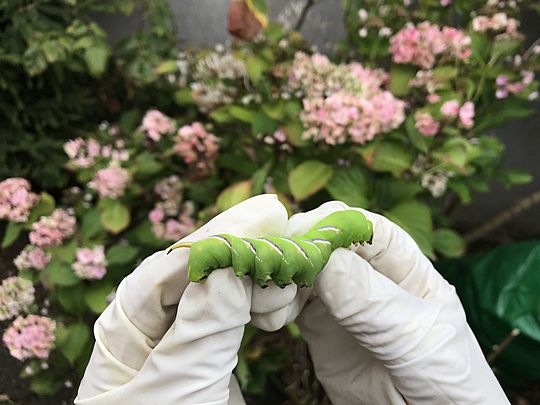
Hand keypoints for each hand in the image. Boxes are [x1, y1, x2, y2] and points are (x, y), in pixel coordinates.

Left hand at [75, 194, 288, 403]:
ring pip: (214, 290)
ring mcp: (181, 342)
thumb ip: (201, 330)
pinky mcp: (208, 357)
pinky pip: (230, 315)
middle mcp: (149, 330)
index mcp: (124, 332)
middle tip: (275, 214)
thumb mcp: (179, 391)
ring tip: (281, 243)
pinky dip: (255, 298)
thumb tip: (225, 266)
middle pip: (190, 270)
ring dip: (248, 267)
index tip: (258, 219)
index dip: (213, 239)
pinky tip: (273, 284)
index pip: (167, 268)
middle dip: (232, 242)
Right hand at [286, 201, 509, 403]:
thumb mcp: (415, 337)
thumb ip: (372, 301)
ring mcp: (340, 298)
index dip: (335, 223)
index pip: (368, 228)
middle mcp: (368, 274)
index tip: (305, 234)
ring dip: (280, 275)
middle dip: (299, 245)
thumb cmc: (446, 378)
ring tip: (271, 302)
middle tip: (277, 264)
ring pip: (302, 268)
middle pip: (326, 239)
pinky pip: (288, 301)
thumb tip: (325, 260)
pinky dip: (272, 303)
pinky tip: (268, 318)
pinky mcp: (317, 324)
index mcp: (404, 266)